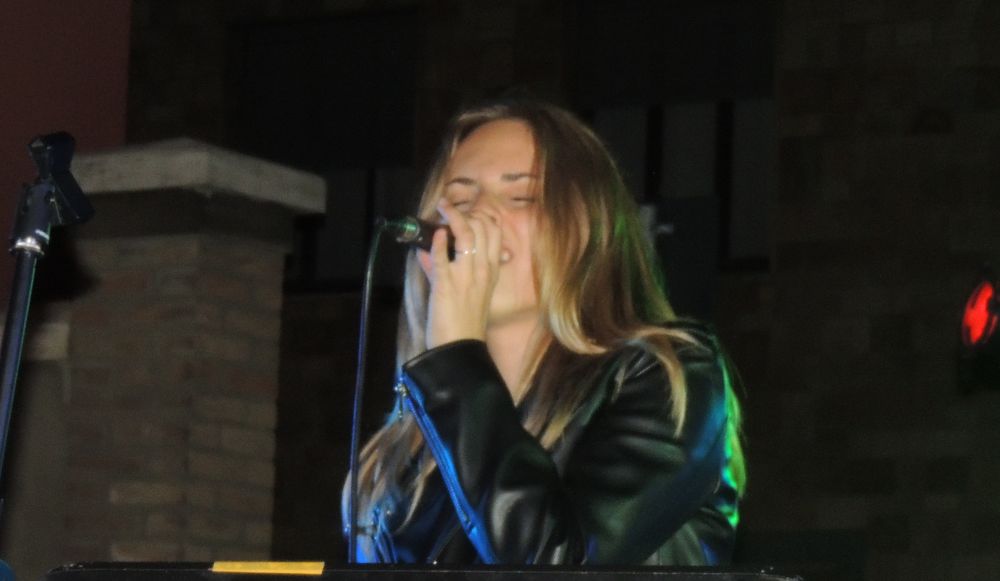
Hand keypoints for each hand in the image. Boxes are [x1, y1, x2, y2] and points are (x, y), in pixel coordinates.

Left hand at [418, 199, 502, 348]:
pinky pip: (442, 255)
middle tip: (450, 210)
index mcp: (491, 271)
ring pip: (466, 234)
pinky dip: (437, 241)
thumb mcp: (470, 293)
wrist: (460, 348)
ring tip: (442, 209)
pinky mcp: (446, 283)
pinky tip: (434, 234)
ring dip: (452, 217)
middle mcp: (482, 270)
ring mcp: (465, 275)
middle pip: (482, 228)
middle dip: (466, 213)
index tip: (468, 212)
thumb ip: (450, 268)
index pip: (494, 233)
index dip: (481, 217)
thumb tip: (432, 249)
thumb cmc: (465, 323)